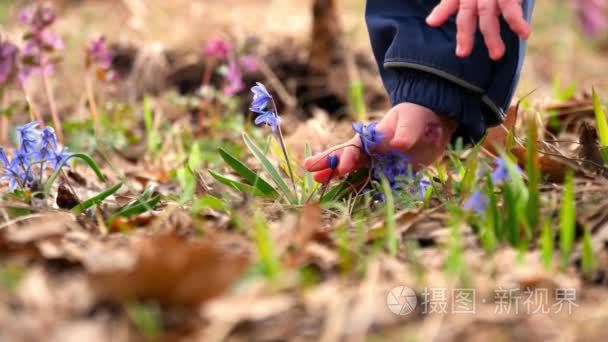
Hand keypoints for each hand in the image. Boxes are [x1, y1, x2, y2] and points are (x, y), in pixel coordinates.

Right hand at [303, 103, 455, 182]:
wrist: (433, 127)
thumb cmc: (419, 119)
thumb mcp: (413, 121)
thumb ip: (405, 132)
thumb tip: (396, 143)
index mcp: (372, 137)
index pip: (355, 147)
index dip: (346, 156)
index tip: (340, 167)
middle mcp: (370, 152)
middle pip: (346, 158)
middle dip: (329, 164)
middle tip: (310, 171)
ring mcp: (377, 165)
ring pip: (353, 173)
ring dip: (337, 179)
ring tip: (318, 184)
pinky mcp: (387, 176)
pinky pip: (370, 186)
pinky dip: (358, 193)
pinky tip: (345, 200)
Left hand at [426, 0, 530, 60]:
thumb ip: (451, 4)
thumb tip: (431, 22)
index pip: (452, 0)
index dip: (441, 12)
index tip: (432, 23)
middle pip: (468, 14)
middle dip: (465, 34)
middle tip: (463, 54)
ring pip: (489, 16)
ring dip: (492, 37)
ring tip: (497, 55)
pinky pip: (512, 9)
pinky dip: (518, 22)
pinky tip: (524, 34)